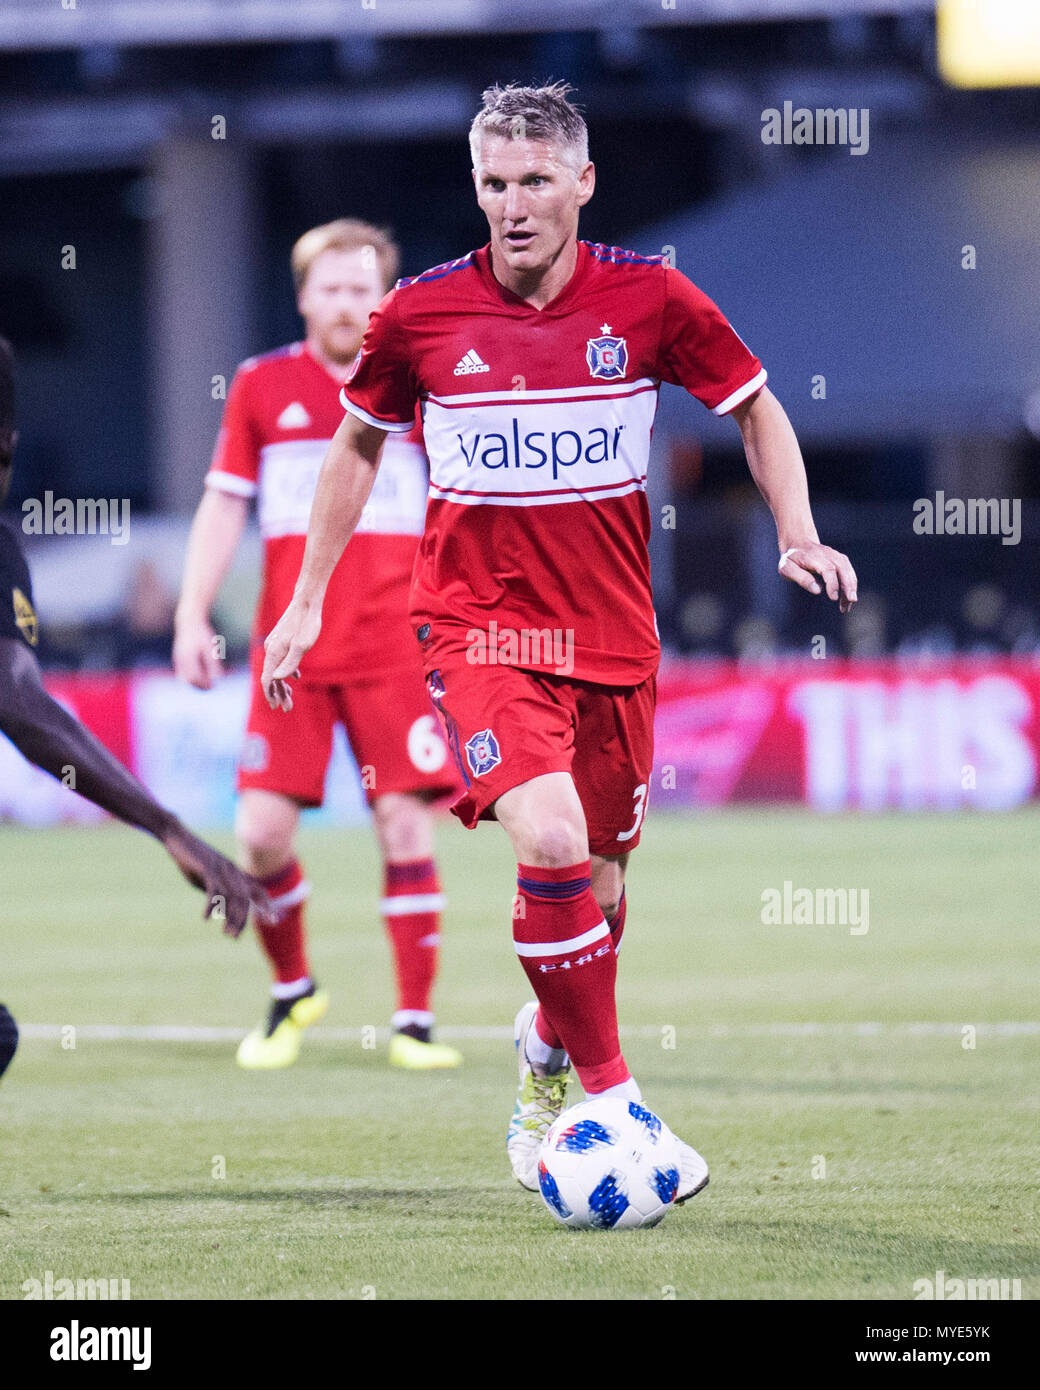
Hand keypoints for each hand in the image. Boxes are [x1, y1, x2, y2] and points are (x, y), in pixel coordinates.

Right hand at [161, 822, 272, 936]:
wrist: (178, 837)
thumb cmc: (193, 860)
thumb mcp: (209, 878)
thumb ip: (219, 891)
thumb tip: (224, 910)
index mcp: (235, 873)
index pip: (257, 890)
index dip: (266, 905)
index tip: (273, 921)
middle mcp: (232, 871)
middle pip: (245, 898)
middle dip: (243, 919)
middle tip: (233, 937)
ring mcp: (221, 869)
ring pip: (233, 896)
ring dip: (231, 918)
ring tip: (227, 934)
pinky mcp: (207, 868)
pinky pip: (214, 890)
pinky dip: (211, 905)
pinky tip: (206, 918)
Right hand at [173, 614, 223, 689]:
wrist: (189, 622)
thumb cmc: (202, 634)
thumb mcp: (210, 647)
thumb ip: (213, 663)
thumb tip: (218, 678)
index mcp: (188, 657)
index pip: (195, 677)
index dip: (204, 683)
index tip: (214, 685)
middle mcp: (180, 660)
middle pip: (188, 680)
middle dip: (199, 686)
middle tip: (211, 688)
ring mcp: (177, 660)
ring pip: (184, 678)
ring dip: (194, 683)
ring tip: (207, 684)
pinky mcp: (177, 659)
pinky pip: (182, 673)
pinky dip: (190, 678)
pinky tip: (201, 676)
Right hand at [261, 596, 321, 710]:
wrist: (306, 602)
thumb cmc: (307, 623)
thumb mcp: (302, 645)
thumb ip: (290, 663)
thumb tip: (278, 679)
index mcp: (274, 652)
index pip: (267, 679)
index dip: (271, 694)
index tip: (276, 707)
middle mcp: (271, 649)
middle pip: (271, 677)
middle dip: (278, 694)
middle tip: (287, 708)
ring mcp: (275, 644)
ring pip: (276, 669)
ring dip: (282, 685)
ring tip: (290, 697)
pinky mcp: (281, 640)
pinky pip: (280, 660)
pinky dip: (286, 671)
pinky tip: (296, 676)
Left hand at [778, 542, 857, 613]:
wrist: (797, 544)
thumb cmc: (791, 559)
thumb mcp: (787, 568)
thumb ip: (801, 578)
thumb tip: (817, 590)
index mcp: (814, 556)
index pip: (828, 569)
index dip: (833, 583)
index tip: (833, 598)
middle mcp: (828, 554)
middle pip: (843, 568)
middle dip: (849, 585)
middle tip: (851, 601)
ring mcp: (835, 556)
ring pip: (848, 570)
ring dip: (851, 587)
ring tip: (848, 605)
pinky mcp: (840, 560)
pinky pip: (849, 572)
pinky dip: (851, 585)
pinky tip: (847, 598)